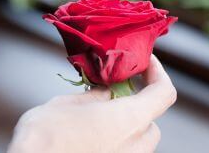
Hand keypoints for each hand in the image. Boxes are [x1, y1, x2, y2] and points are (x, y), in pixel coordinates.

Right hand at [8, 55, 176, 152]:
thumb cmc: (44, 138)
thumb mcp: (67, 105)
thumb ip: (95, 96)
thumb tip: (106, 92)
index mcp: (131, 120)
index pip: (164, 93)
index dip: (158, 74)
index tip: (145, 63)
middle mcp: (137, 146)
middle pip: (151, 121)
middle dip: (134, 107)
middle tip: (111, 93)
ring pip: (138, 142)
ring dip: (125, 127)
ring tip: (96, 118)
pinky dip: (114, 143)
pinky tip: (90, 138)